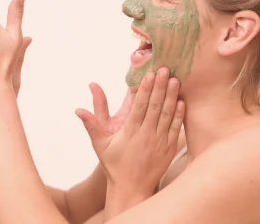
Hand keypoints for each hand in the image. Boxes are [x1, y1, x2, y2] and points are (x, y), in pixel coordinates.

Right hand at [76, 67, 184, 201]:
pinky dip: (179, 114)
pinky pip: (175, 128)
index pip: (139, 106)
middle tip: (165, 69)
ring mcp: (159, 142)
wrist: (131, 189)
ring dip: (172, 97)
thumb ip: (91, 124)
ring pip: (167, 115)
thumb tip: (78, 109)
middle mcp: (146, 136)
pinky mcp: (168, 149)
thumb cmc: (114, 164)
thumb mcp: (100, 145)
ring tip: (175, 80)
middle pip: (155, 107)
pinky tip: (181, 101)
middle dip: (160, 87)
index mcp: (129, 132)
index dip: (145, 90)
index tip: (149, 74)